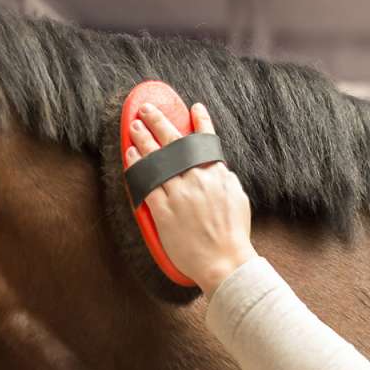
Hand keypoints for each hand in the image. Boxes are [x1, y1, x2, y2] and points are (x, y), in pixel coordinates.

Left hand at [126, 101, 258, 295]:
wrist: (224, 261)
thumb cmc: (233, 234)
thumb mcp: (238, 198)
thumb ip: (225, 179)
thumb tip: (216, 167)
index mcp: (217, 175)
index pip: (206, 141)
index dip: (200, 121)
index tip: (194, 107)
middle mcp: (197, 179)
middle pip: (174, 143)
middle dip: (158, 121)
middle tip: (146, 110)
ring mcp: (179, 194)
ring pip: (156, 159)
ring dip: (143, 139)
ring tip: (133, 126)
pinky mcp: (163, 211)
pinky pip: (146, 183)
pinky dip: (137, 167)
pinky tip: (131, 156)